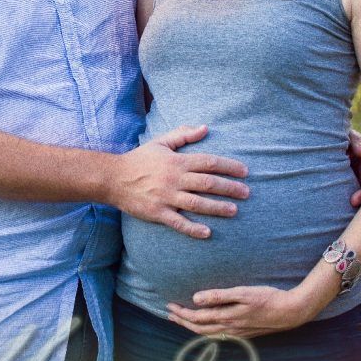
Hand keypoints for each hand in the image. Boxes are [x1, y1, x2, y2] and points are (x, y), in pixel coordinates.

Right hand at [112, 125, 248, 238]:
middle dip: (230, 188)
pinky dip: (193, 228)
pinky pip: (178, 222)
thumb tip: (205, 128)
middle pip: (208, 183)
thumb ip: (183, 134)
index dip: (229, 166)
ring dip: (217, 207)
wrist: (113, 178)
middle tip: (247, 192)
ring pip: (197, 203)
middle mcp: (174, 179)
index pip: (209, 162)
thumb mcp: (161, 142)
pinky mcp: (158, 213)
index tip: (244, 171)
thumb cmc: (140, 159)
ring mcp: (166, 197)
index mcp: (177, 161)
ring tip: (234, 210)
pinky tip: (207, 233)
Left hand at [167, 284, 313, 338]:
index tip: (169, 306)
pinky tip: (208, 326)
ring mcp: (238, 333)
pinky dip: (207, 331)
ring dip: (193, 328)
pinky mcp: (245, 333)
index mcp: (227, 318)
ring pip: (209, 334)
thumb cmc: (268, 298)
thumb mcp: (243, 293)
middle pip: (199, 329)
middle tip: (169, 313)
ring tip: (183, 320)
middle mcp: (230, 329)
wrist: (291, 312)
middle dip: (182, 322)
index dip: (181, 314)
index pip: (197, 319)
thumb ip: (219, 296)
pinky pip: (219, 335)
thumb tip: (196, 299)